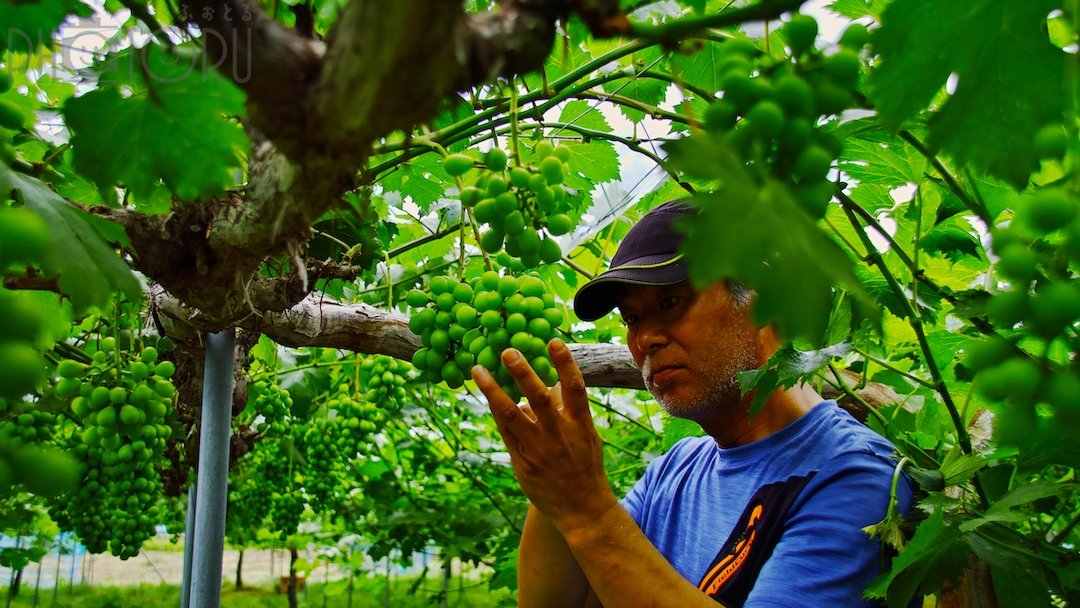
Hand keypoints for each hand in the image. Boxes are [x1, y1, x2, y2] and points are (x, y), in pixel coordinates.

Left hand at [472, 338, 618, 535]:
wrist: (583, 508)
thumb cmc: (585, 466)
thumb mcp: (586, 435)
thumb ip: (570, 410)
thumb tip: (554, 383)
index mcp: (580, 424)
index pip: (575, 388)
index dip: (565, 363)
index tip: (553, 341)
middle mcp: (559, 434)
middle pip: (539, 398)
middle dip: (523, 373)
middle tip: (507, 350)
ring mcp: (539, 449)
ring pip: (513, 415)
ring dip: (494, 390)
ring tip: (478, 369)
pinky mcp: (522, 462)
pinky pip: (505, 432)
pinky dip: (495, 411)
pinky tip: (485, 394)